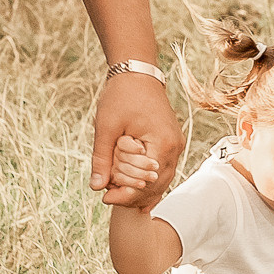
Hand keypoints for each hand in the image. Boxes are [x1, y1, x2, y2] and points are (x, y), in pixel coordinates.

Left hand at [90, 73, 183, 208]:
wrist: (138, 72)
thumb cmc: (122, 95)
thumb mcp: (106, 126)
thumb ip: (102, 158)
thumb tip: (97, 187)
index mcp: (162, 144)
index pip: (146, 182)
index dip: (126, 194)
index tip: (105, 199)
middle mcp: (175, 149)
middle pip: (156, 186)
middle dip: (133, 196)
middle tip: (110, 201)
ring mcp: (176, 147)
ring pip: (162, 182)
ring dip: (143, 192)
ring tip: (122, 200)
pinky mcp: (172, 144)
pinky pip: (163, 171)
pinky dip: (150, 183)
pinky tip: (140, 197)